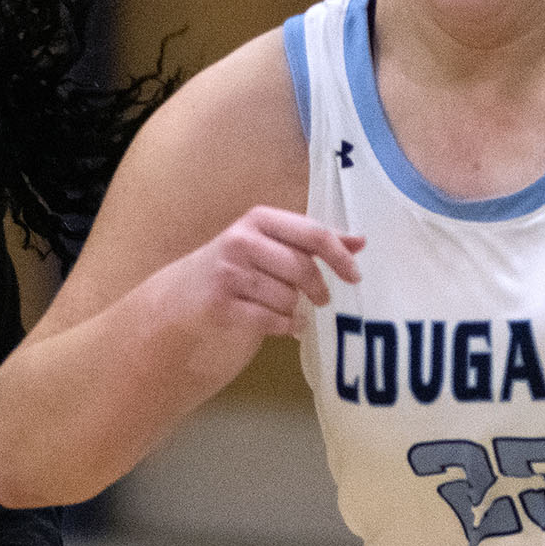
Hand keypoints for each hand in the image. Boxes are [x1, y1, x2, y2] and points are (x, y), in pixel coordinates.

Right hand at [161, 206, 363, 380]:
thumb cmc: (239, 267)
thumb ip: (313, 242)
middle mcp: (242, 240)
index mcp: (260, 219)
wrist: (184, 297)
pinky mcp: (221, 305)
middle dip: (317, 289)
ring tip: (288, 309)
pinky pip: (271, 320)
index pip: (312, 233)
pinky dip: (284, 326)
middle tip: (322, 300)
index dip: (340, 256)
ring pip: (287, 297)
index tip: (356, 277)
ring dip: (295, 309)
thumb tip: (360, 241)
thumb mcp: (272, 244)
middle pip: (302, 268)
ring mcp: (229, 273)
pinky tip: (284, 325)